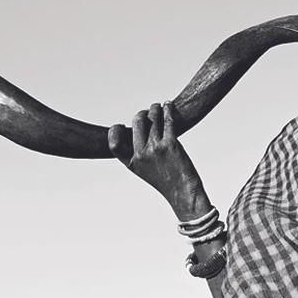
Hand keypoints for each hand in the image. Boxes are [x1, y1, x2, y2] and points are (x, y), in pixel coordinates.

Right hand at [108, 101, 206, 216]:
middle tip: (148, 112)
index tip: (120, 125)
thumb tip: (138, 130)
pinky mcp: (171, 144)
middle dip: (142, 114)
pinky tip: (168, 105)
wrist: (183, 192)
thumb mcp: (144, 170)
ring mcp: (155, 149)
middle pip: (137, 122)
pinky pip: (167, 120)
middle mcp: (141, 155)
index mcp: (132, 163)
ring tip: (158, 107)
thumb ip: (138, 153)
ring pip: (153, 118)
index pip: (114, 144)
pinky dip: (168, 109)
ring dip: (156, 109)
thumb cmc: (166, 180)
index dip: (114, 132)